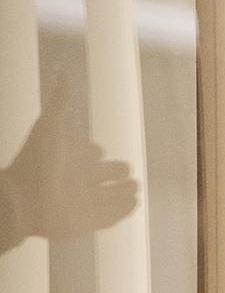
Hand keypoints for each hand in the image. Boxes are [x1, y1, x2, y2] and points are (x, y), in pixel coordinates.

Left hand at [0, 91, 140, 256]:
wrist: (24, 199)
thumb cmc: (35, 161)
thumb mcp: (49, 126)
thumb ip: (59, 101)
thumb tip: (62, 70)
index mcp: (73, 156)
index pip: (93, 152)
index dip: (96, 151)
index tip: (95, 151)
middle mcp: (81, 178)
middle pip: (109, 173)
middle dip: (120, 172)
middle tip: (124, 174)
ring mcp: (87, 201)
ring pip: (115, 195)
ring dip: (126, 192)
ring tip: (131, 189)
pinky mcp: (91, 221)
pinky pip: (114, 216)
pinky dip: (125, 210)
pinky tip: (133, 203)